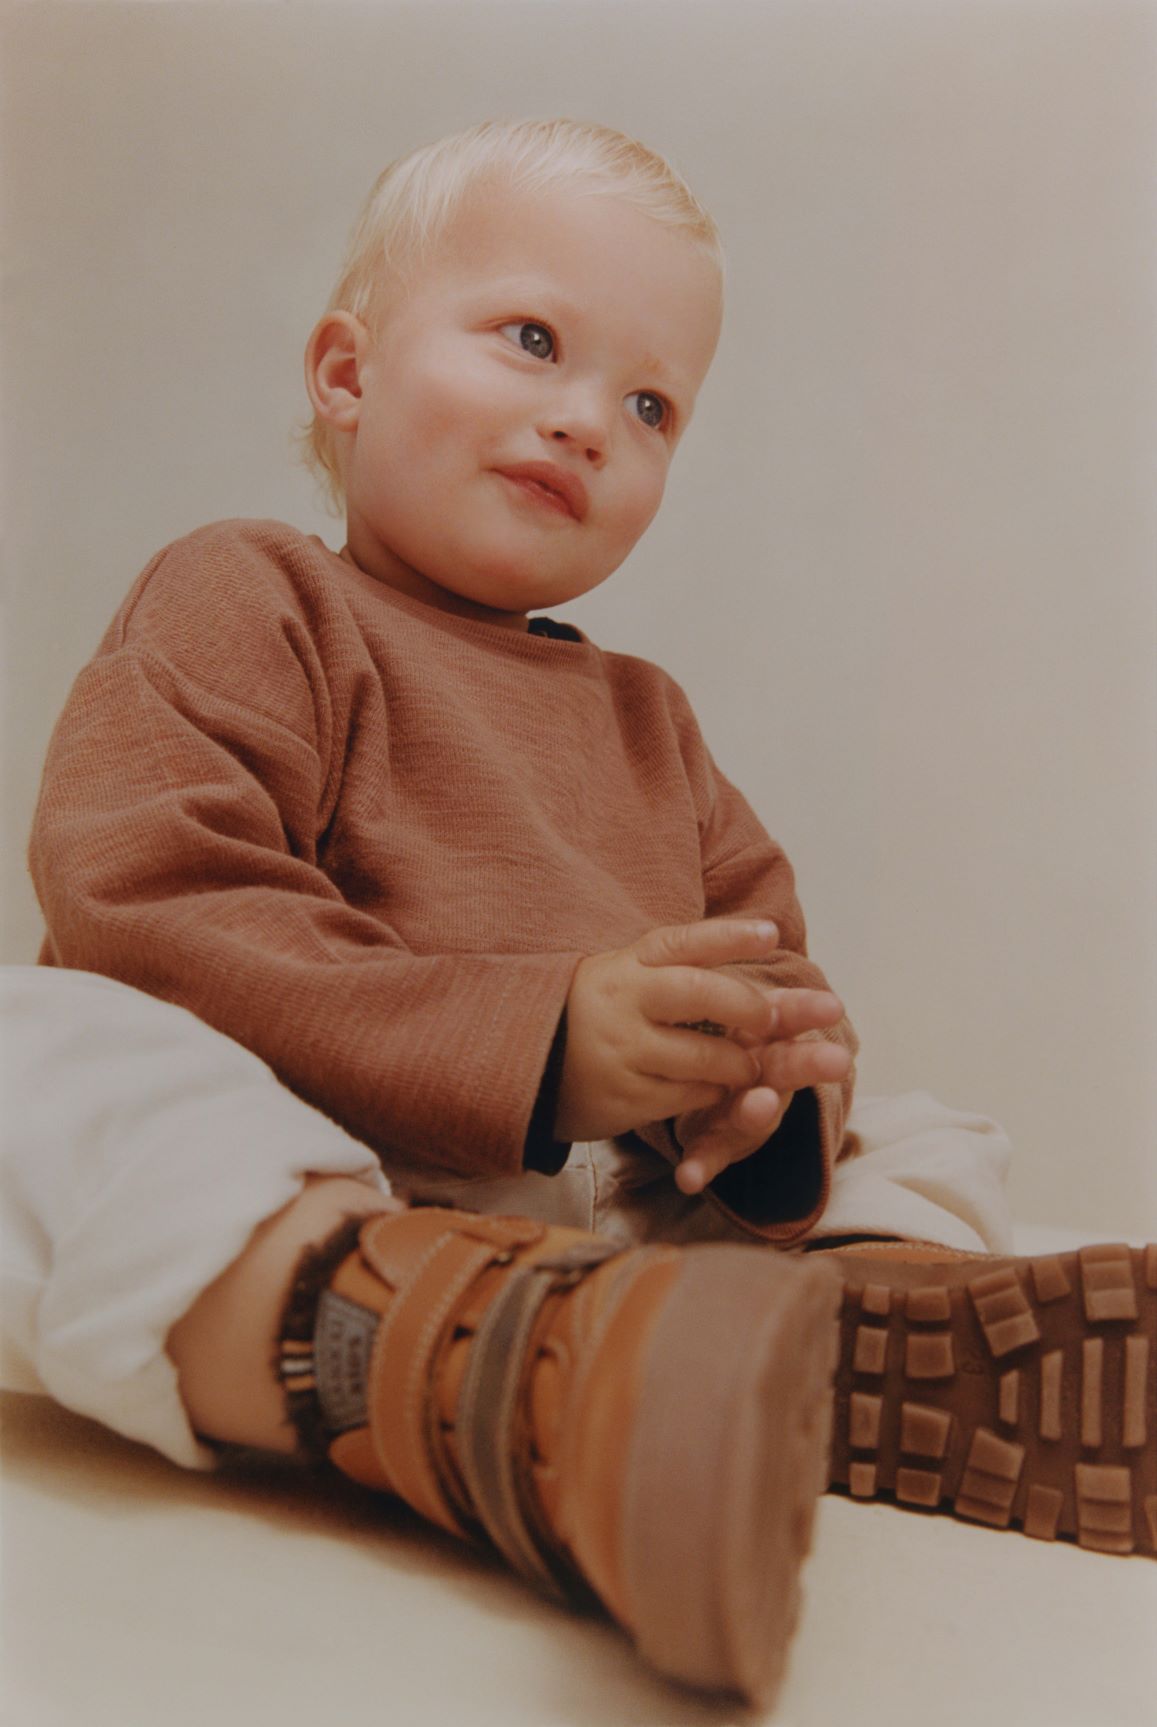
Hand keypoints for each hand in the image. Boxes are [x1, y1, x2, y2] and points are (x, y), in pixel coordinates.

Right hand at [553, 918, 785, 1143]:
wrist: (530, 1061)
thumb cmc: (599, 1009)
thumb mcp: (627, 973)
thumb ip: (679, 964)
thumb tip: (759, 939)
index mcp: (629, 964)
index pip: (684, 942)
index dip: (729, 936)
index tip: (771, 934)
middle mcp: (624, 1000)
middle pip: (698, 992)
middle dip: (746, 1006)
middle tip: (771, 1019)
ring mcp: (621, 1049)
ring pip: (700, 1055)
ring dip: (736, 1063)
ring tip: (749, 1066)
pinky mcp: (621, 1096)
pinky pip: (684, 1096)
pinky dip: (710, 1093)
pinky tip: (714, 1089)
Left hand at [672, 988, 851, 1193]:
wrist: (671, 1053)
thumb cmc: (709, 1020)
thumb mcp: (722, 993)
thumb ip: (741, 974)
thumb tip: (767, 925)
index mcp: (761, 1032)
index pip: (788, 1020)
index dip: (805, 1014)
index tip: (830, 1008)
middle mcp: (759, 1073)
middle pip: (785, 1068)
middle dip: (808, 1064)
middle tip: (837, 1060)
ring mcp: (737, 1110)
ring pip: (752, 1115)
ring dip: (755, 1114)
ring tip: (755, 1107)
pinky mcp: (713, 1141)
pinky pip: (709, 1154)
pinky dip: (702, 1165)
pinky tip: (688, 1177)